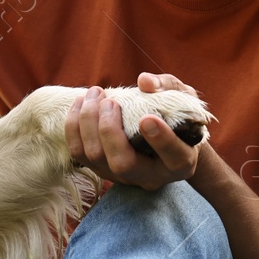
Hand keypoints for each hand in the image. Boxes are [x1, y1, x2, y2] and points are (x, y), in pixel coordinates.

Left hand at [64, 73, 201, 190]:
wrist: (167, 136)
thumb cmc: (179, 115)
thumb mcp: (183, 97)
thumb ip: (168, 88)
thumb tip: (144, 81)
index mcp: (180, 162)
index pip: (175, 158)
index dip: (162, 140)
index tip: (148, 118)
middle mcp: (150, 177)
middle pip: (123, 164)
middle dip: (109, 130)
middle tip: (110, 101)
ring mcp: (122, 176)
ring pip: (95, 158)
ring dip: (88, 123)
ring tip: (95, 94)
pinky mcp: (101, 168)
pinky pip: (79, 153)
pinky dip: (74, 126)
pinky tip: (81, 102)